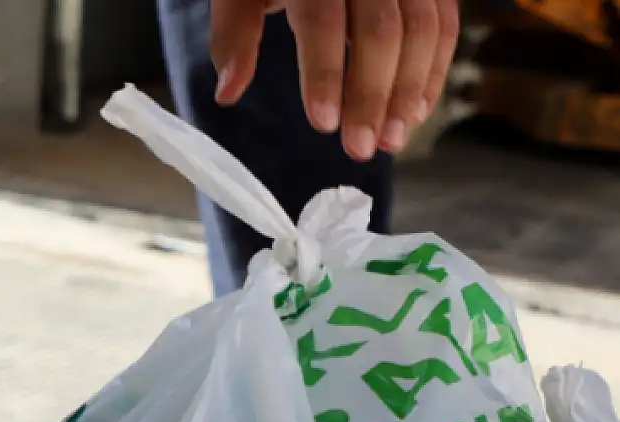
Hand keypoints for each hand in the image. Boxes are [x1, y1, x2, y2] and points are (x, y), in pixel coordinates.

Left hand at [212, 0, 460, 160]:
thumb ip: (235, 37)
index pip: (323, 20)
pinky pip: (445, 24)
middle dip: (372, 95)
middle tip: (359, 148)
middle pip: (381, 30)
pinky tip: (415, 112)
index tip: (323, 124)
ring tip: (390, 140)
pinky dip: (434, 70)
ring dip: (409, 90)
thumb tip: (228, 93)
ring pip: (422, 28)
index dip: (324, 73)